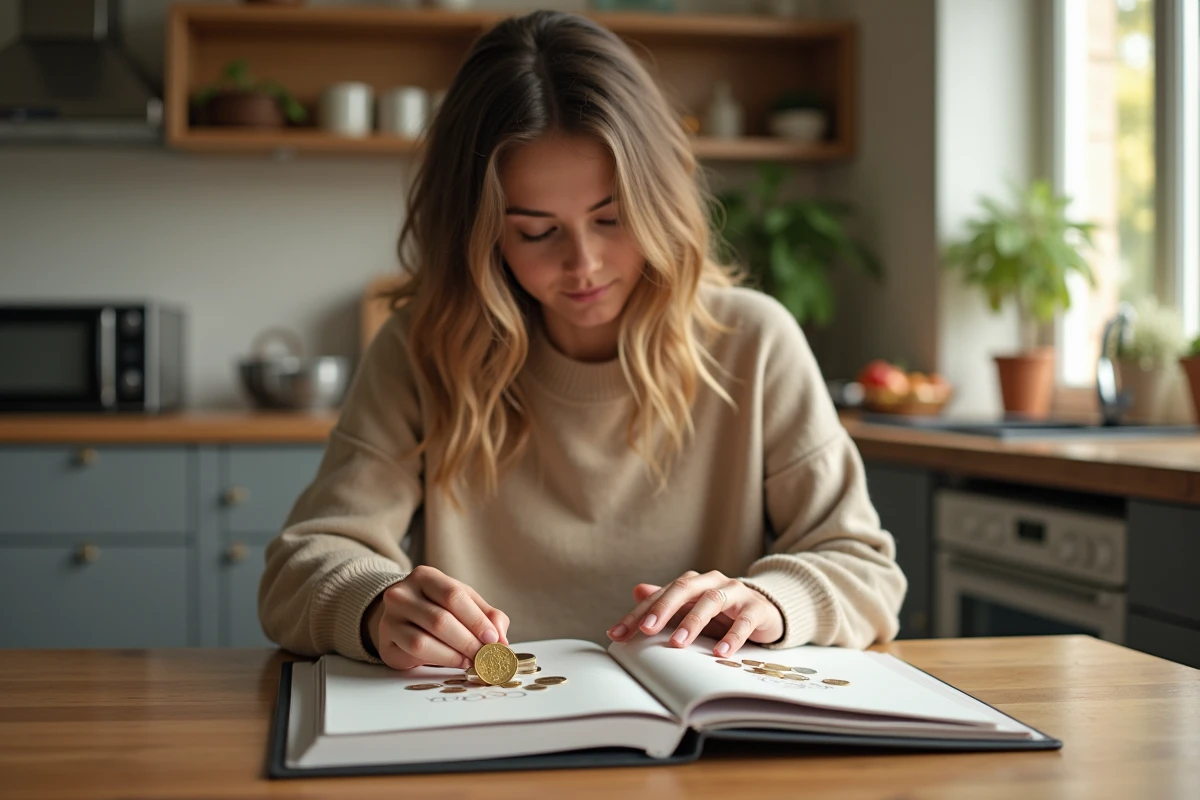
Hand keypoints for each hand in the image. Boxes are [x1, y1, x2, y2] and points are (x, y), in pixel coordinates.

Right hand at [364, 565, 510, 670]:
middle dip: (469, 641)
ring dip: (454, 655)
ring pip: (423, 640)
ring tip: (472, 660)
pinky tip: (456, 662)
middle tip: (487, 656)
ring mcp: (390, 618)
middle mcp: (402, 593)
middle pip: (440, 620)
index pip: (454, 595)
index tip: (494, 639)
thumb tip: (501, 639)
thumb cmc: (439, 607)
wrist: (402, 617)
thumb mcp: (465, 603)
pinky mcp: (386, 641)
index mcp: (425, 576)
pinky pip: (413, 654)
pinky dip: (440, 660)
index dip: (476, 620)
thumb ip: (487, 615)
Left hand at [606, 570, 783, 658]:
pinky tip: (720, 652)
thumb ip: (666, 601)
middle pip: (684, 590)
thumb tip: (636, 591)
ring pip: (712, 601)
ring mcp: (735, 592)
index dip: (637, 614)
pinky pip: (744, 621)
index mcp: (692, 583)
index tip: (617, 634)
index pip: (660, 596)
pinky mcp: (756, 608)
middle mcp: (711, 582)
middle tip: (646, 629)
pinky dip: (732, 636)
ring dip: (693, 622)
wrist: (767, 609)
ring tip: (678, 643)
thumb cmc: (723, 612)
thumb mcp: (692, 608)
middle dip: (663, 610)